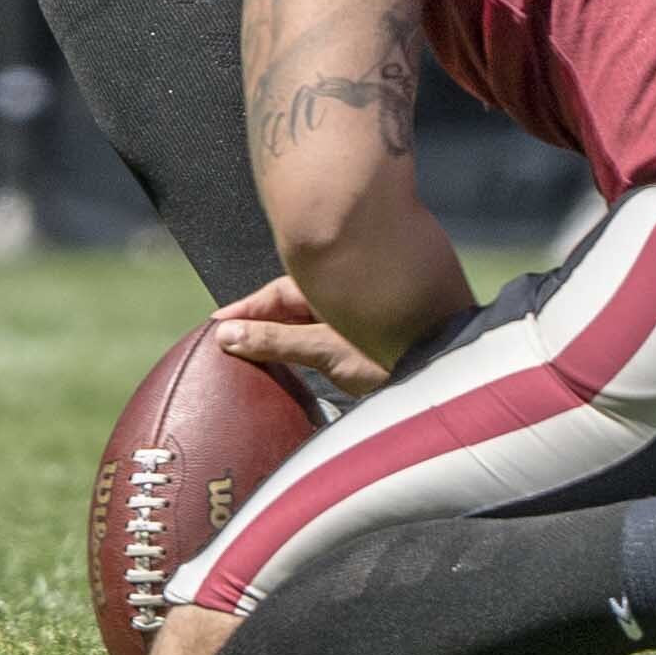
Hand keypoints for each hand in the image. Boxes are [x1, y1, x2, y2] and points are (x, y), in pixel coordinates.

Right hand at [205, 275, 397, 405]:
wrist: (440, 366)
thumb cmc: (391, 351)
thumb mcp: (325, 348)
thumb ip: (277, 341)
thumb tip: (226, 336)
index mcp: (328, 288)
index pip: (274, 296)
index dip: (243, 311)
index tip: (214, 326)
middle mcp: (338, 299)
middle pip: (285, 308)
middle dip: (256, 324)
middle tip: (222, 342)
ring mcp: (351, 320)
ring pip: (302, 324)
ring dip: (276, 338)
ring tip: (247, 356)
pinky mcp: (361, 343)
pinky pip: (318, 339)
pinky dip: (298, 350)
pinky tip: (287, 366)